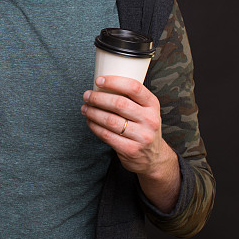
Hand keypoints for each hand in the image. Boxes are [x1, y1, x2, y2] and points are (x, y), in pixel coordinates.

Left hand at [81, 75, 179, 210]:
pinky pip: (107, 135)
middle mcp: (150, 120)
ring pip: (110, 120)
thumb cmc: (143, 127)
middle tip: (87, 95)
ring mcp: (141, 136)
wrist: (153, 157)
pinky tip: (90, 121)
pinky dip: (94, 126)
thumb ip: (131, 98)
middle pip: (119, 103)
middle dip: (98, 98)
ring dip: (93, 112)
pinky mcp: (131, 149)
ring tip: (84, 108)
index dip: (114, 82)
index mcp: (153, 105)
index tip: (99, 80)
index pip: (134, 87)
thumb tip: (102, 84)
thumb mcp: (146, 110)